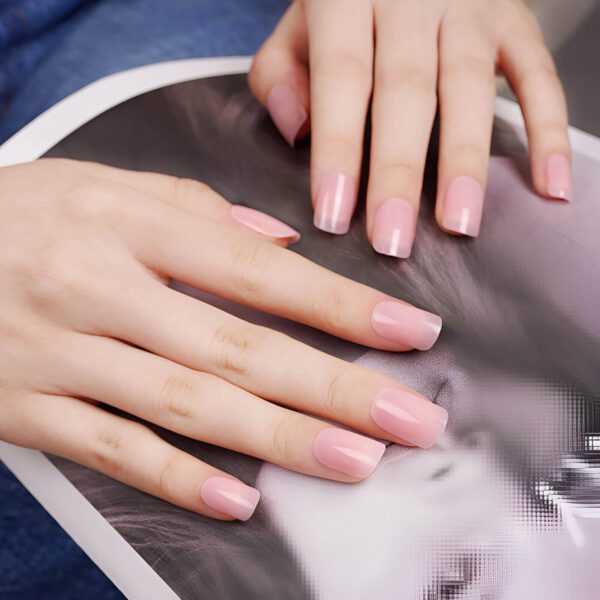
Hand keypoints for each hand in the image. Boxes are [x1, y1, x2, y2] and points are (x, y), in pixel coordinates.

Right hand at [0, 159, 446, 520]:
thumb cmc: (24, 214)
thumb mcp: (104, 186)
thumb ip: (196, 211)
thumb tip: (281, 245)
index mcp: (128, 223)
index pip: (258, 270)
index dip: (340, 304)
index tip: (407, 331)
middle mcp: (100, 287)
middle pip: (239, 347)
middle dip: (335, 386)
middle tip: (410, 417)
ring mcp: (62, 354)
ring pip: (188, 405)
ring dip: (279, 438)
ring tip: (355, 461)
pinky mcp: (28, 408)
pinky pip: (112, 450)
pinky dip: (179, 479)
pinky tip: (241, 501)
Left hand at [250, 0, 570, 255]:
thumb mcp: (296, 20)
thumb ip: (279, 71)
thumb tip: (295, 128)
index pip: (342, 78)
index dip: (338, 149)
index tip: (334, 215)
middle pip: (406, 91)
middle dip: (399, 171)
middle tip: (394, 238)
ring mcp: (470, 7)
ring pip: (469, 87)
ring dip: (465, 161)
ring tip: (459, 224)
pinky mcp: (515, 20)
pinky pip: (538, 76)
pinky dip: (549, 131)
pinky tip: (548, 185)